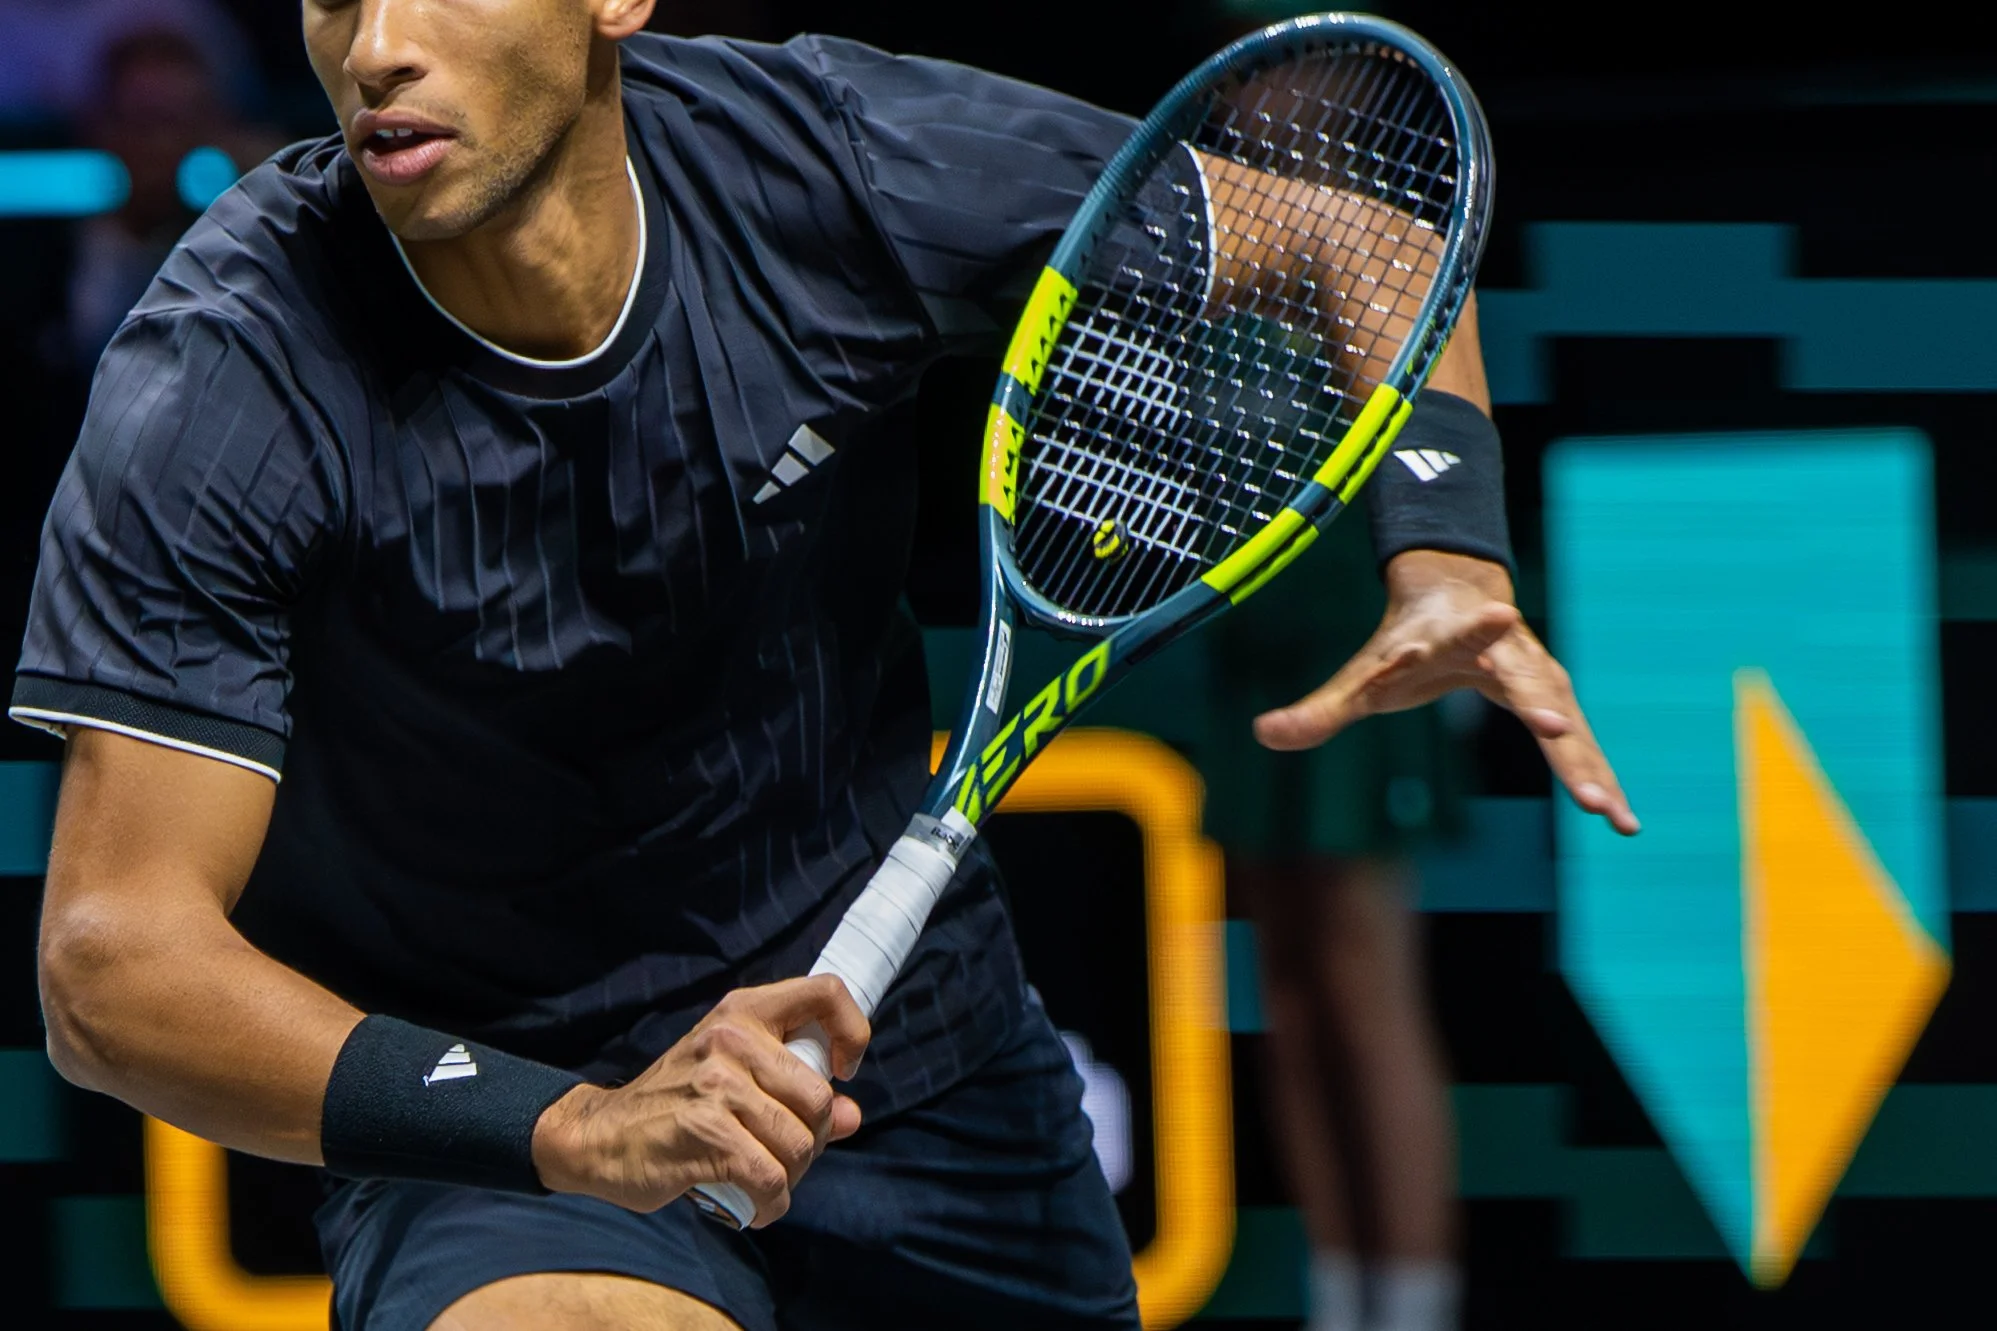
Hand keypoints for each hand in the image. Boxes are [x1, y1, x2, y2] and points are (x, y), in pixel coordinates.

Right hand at [531, 975, 868, 1225]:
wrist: (598, 1135)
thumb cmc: (674, 1105)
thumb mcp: (732, 1078)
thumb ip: (794, 1090)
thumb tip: (850, 1116)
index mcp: (742, 1013)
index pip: (826, 993)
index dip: (852, 1032)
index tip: (841, 1071)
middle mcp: (732, 1040)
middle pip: (818, 1097)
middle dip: (811, 1138)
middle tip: (781, 1153)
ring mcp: (717, 1086)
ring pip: (799, 1143)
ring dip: (789, 1175)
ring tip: (763, 1179)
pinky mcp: (705, 1134)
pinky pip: (770, 1179)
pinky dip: (771, 1203)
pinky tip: (755, 1205)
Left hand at [1252, 550, 1639, 835]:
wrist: (1464, 596)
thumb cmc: (1407, 643)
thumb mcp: (1363, 676)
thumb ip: (1320, 709)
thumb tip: (1264, 735)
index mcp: (1454, 638)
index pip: (1464, 632)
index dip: (1478, 626)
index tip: (1501, 611)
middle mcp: (1506, 653)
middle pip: (1526, 683)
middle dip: (1544, 711)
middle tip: (1562, 735)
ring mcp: (1540, 677)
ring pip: (1566, 724)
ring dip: (1585, 766)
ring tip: (1606, 812)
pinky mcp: (1558, 702)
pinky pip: (1582, 749)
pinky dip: (1600, 780)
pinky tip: (1622, 823)